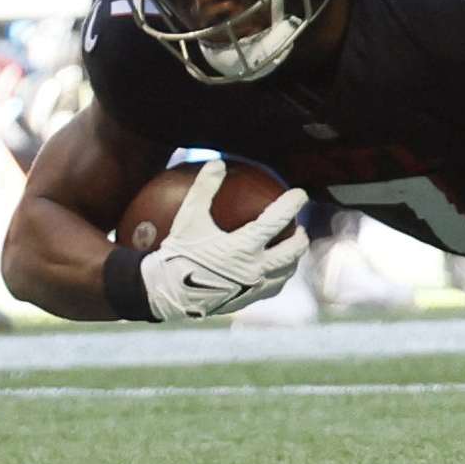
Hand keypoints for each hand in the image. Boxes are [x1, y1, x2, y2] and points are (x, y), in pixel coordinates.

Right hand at [138, 161, 310, 322]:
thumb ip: (203, 189)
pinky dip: (276, 277)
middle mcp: (255, 269)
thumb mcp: (188, 219)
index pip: (277, 220)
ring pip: (285, 273)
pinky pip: (270, 289)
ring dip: (292, 259)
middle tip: (298, 227)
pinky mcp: (246, 301)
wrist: (164, 294)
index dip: (292, 204)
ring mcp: (253, 288)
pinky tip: (269, 272)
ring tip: (289, 250)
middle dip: (301, 237)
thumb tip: (217, 162)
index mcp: (244, 247)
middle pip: (293, 251)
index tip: (300, 194)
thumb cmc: (176, 254)